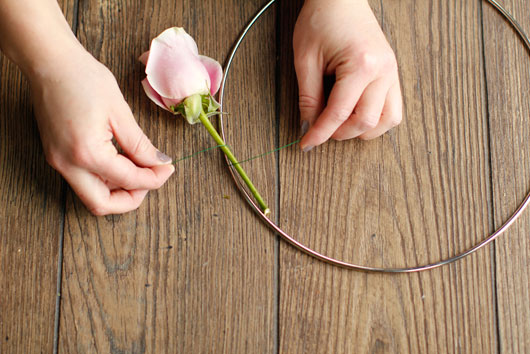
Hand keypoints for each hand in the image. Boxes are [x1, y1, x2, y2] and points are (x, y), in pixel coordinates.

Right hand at [30, 47, 173, 214]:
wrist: (50, 62)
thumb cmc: (83, 78)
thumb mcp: (120, 112)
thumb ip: (141, 144)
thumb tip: (160, 163)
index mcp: (87, 153)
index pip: (129, 180)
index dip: (154, 179)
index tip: (168, 169)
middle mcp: (67, 165)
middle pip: (102, 205)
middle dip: (132, 199)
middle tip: (152, 180)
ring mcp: (58, 162)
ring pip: (91, 196)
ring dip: (118, 190)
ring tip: (139, 168)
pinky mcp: (56, 156)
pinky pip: (83, 180)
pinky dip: (105, 179)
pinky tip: (122, 162)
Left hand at [294, 0, 402, 150]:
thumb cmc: (322, 19)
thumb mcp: (306, 59)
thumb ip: (308, 97)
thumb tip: (309, 125)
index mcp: (361, 65)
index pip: (340, 113)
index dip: (320, 133)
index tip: (306, 144)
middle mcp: (383, 70)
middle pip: (366, 122)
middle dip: (340, 134)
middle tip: (320, 130)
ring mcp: (392, 71)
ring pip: (388, 120)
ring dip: (363, 131)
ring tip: (341, 126)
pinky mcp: (392, 72)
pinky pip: (394, 108)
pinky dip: (377, 120)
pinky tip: (358, 116)